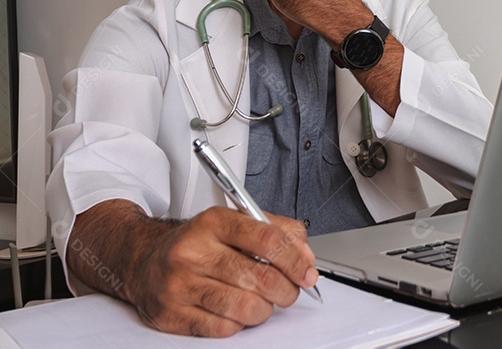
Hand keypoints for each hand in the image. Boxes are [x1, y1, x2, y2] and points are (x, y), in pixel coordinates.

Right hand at [68, 201, 318, 336]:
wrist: (143, 260)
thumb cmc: (198, 243)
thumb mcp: (236, 222)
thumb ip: (278, 232)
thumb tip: (306, 257)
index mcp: (214, 222)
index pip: (267, 239)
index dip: (296, 260)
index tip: (308, 273)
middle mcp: (193, 251)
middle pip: (260, 277)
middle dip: (286, 290)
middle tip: (289, 292)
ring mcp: (179, 284)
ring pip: (244, 307)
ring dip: (264, 310)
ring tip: (263, 302)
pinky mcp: (170, 314)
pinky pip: (222, 329)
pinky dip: (239, 324)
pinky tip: (235, 312)